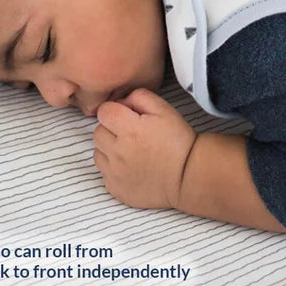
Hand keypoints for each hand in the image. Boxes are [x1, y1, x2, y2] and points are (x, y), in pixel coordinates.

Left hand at [93, 88, 196, 208]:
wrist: (187, 176)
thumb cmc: (177, 140)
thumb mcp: (164, 108)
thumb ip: (139, 97)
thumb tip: (121, 102)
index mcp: (130, 129)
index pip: (103, 112)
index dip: (115, 110)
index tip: (126, 115)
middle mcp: (118, 152)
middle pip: (98, 132)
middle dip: (111, 128)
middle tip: (130, 133)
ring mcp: (115, 173)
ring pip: (98, 152)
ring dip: (109, 148)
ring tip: (130, 149)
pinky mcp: (116, 189)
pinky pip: (103, 173)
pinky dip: (112, 168)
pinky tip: (130, 166)